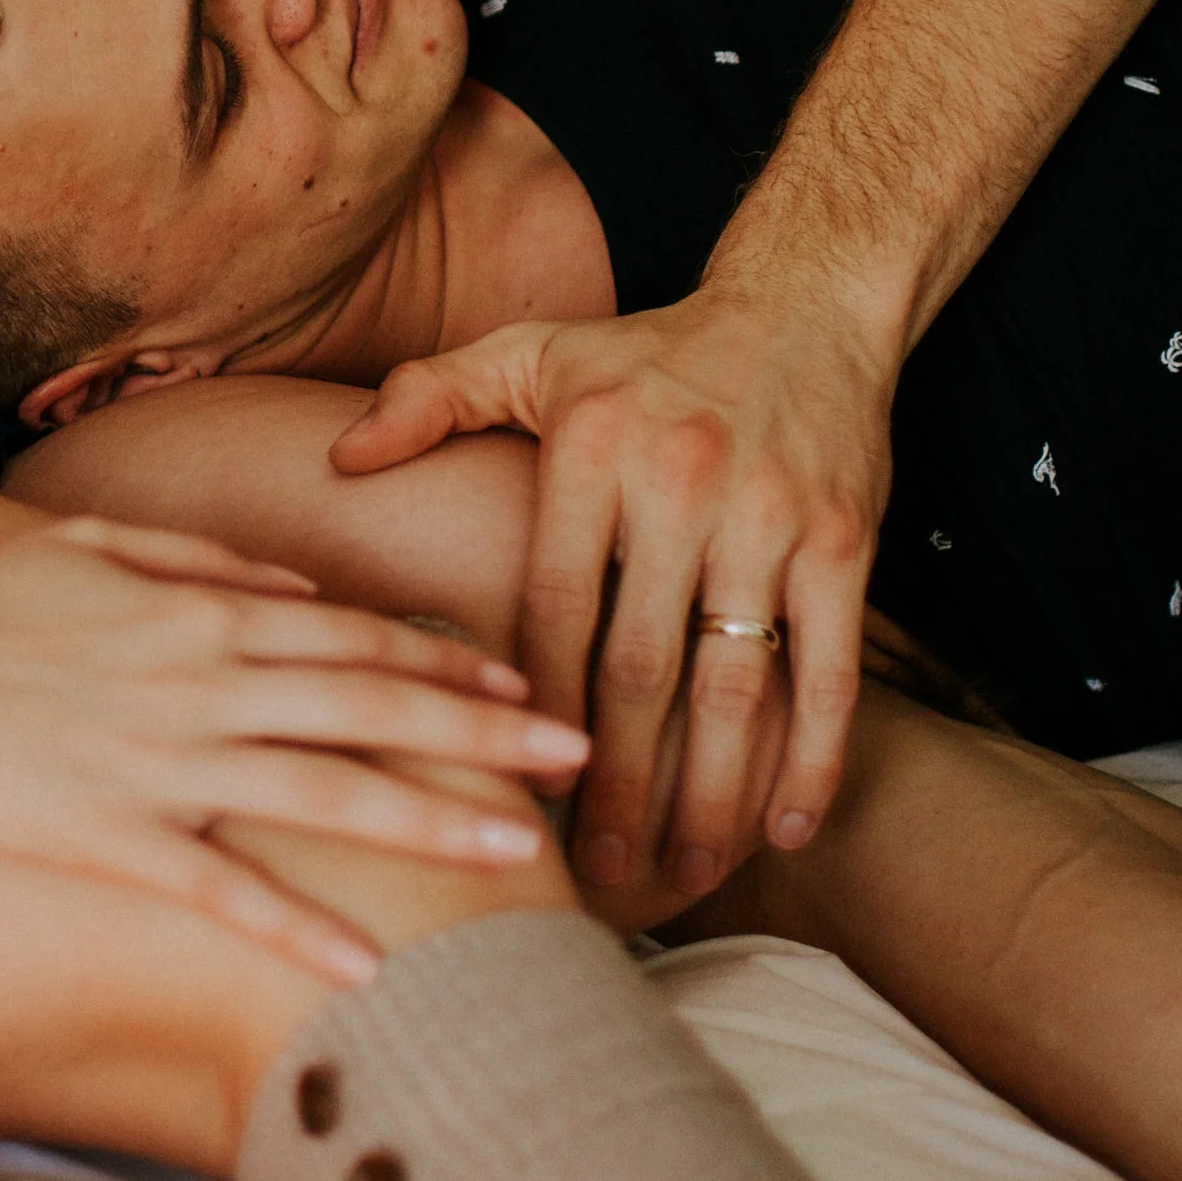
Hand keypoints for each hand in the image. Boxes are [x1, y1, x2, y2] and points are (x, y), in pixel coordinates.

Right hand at [0, 516, 589, 981]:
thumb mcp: (98, 550)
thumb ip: (208, 564)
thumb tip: (302, 584)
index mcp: (199, 616)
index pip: (350, 636)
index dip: (444, 660)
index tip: (522, 683)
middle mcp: (197, 684)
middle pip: (366, 710)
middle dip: (481, 734)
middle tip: (578, 755)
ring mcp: (156, 764)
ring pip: (320, 796)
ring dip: (428, 823)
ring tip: (516, 855)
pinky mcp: (107, 838)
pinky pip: (221, 894)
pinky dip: (297, 931)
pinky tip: (369, 967)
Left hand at [330, 288, 889, 908]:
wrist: (804, 303)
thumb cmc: (651, 348)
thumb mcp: (531, 351)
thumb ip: (429, 398)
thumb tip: (339, 459)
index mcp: (591, 449)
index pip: (550, 607)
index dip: (530, 708)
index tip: (508, 788)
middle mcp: (679, 484)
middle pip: (638, 669)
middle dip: (613, 786)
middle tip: (589, 877)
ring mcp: (768, 517)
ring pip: (733, 686)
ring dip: (709, 796)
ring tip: (680, 875)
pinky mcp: (843, 541)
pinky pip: (828, 671)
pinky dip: (810, 759)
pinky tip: (783, 831)